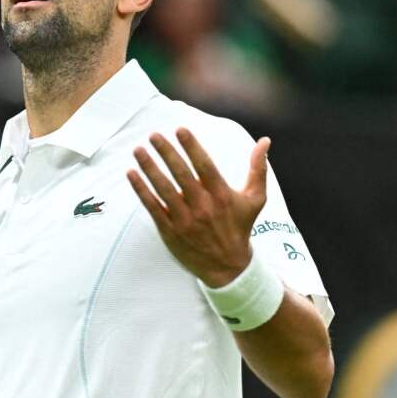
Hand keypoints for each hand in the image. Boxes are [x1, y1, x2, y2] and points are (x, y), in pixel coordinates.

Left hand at [126, 128, 270, 287]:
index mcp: (222, 195)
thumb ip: (258, 169)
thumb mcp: (255, 199)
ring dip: (149, 168)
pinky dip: (141, 190)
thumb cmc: (240, 227)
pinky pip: (153, 207)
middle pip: (181, 174)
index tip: (180, 129)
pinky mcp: (170, 231)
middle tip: (153, 135)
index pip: (204, 165)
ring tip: (138, 150)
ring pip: (163, 189)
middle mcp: (203, 206)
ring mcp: (185, 219)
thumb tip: (265, 141)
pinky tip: (132, 174)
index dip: (191, 146)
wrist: (228, 268)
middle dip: (166, 152)